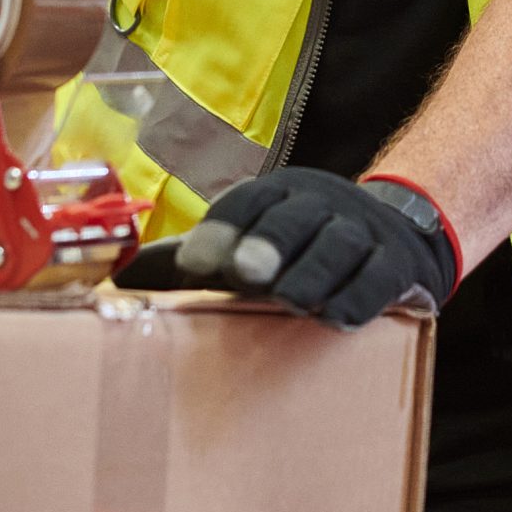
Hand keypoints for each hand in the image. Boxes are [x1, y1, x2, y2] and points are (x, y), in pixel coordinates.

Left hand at [113, 167, 458, 329]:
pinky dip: (358, 295)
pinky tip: (336, 317)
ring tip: (291, 298)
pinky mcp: (396, 265)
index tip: (193, 262)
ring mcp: (362, 232)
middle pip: (293, 218)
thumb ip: (189, 261)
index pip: (248, 202)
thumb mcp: (248, 243)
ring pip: (338, 244)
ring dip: (313, 270)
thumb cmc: (299, 249)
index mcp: (279, 195)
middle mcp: (321, 204)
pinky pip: (378, 277)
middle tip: (245, 272)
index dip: (222, 228)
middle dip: (268, 242)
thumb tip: (114, 278)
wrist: (397, 236)